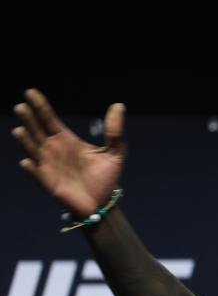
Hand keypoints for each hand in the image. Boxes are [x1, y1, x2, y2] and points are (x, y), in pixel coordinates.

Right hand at [12, 89, 126, 217]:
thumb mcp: (114, 152)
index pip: (49, 119)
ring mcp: (49, 166)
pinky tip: (27, 162)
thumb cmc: (105, 177)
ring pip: (32, 150)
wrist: (103, 203)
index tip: (30, 92)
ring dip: (25, 141)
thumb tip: (119, 106)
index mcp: (66, 140)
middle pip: (36, 131)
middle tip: (21, 107)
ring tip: (19, 130)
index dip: (40, 106)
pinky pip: (37, 175)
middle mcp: (53, 150)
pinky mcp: (49, 184)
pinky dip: (32, 169)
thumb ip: (114, 131)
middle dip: (28, 120)